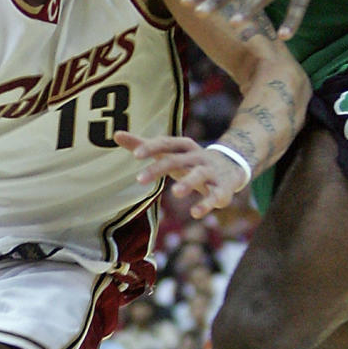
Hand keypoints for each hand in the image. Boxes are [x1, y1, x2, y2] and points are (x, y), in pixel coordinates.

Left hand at [115, 131, 243, 217]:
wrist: (232, 165)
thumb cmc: (190, 160)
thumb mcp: (169, 152)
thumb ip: (143, 144)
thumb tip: (115, 134)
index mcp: (184, 146)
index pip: (166, 143)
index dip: (151, 147)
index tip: (135, 154)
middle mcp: (197, 157)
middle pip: (177, 160)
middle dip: (159, 169)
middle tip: (138, 180)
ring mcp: (211, 172)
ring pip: (199, 175)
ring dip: (188, 183)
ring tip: (175, 193)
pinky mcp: (223, 188)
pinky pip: (216, 196)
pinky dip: (207, 204)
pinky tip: (195, 213)